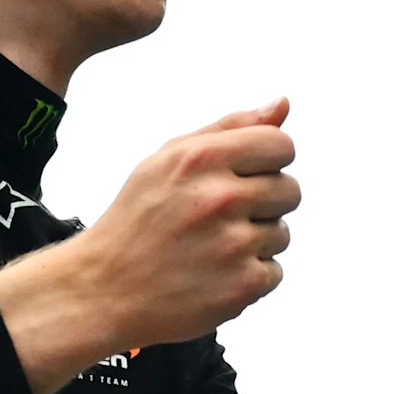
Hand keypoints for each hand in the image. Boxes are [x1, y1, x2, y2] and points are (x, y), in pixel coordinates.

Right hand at [0, 101, 298, 393]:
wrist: (103, 289)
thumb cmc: (138, 220)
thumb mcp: (168, 160)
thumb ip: (230, 128)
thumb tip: (283, 103)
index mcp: (200, 159)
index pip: (281, 145)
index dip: (269, 162)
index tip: (246, 176)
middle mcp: (219, 198)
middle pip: (290, 190)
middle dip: (264, 202)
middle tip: (220, 218)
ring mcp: (233, 244)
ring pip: (282, 233)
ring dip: (255, 242)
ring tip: (210, 248)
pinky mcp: (242, 285)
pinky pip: (274, 271)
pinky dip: (249, 276)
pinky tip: (213, 274)